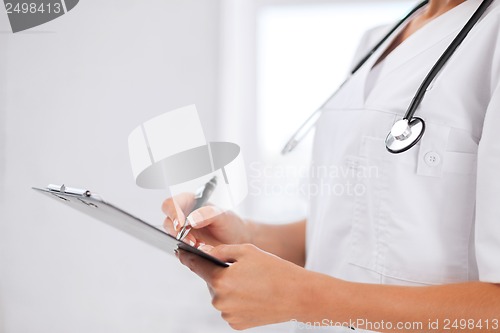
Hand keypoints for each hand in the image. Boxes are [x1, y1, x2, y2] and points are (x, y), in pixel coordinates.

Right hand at [162, 193, 249, 246]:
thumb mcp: (223, 215)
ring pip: (171, 236)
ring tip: (197, 245)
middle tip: (189, 238)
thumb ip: (208, 214)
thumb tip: (192, 219)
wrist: (237, 239)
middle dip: (175, 231)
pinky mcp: (185, 245)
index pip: (172, 203)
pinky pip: (178, 248)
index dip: (173, 212)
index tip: (181, 224)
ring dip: (181, 242)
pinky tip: (199, 249)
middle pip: (168, 220)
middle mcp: (183, 216)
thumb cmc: (230, 223)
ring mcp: (183, 232)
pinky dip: (186, 250)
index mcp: (190, 203)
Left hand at [177, 243, 307, 329]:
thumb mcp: (247, 251)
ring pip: (221, 296)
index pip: (196, 266)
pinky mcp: (236, 324)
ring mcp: (228, 314)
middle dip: (220, 274)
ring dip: (229, 288)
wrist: (297, 295)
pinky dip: (237, 301)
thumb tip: (205, 252)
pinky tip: (253, 296)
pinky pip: (230, 308)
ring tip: (252, 283)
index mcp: (220, 279)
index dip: (187, 257)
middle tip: (243, 270)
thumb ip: (222, 250)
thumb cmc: (274, 269)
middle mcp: (220, 300)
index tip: (180, 253)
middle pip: (211, 282)